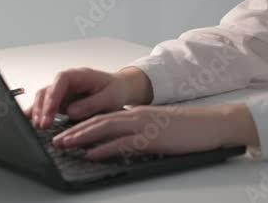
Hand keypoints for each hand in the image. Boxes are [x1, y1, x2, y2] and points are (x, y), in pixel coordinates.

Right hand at [24, 66, 152, 128]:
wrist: (120, 89)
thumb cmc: (116, 90)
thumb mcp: (110, 97)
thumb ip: (91, 104)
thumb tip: (71, 111)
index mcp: (79, 75)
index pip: (60, 81)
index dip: (53, 96)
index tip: (50, 112)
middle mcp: (67, 82)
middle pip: (47, 90)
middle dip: (42, 108)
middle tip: (42, 125)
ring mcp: (63, 92)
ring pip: (43, 99)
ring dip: (38, 112)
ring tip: (37, 127)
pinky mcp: (61, 102)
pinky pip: (46, 107)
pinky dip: (38, 114)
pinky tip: (32, 124)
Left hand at [51, 103, 258, 160]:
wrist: (211, 124)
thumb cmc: (189, 129)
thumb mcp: (159, 128)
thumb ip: (140, 132)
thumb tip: (122, 142)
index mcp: (138, 113)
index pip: (104, 116)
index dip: (83, 124)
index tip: (67, 131)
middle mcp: (137, 115)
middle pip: (98, 120)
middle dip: (75, 130)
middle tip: (56, 138)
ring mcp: (143, 126)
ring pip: (104, 128)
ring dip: (82, 137)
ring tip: (65, 144)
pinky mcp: (151, 138)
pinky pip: (122, 143)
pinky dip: (104, 148)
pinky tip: (91, 154)